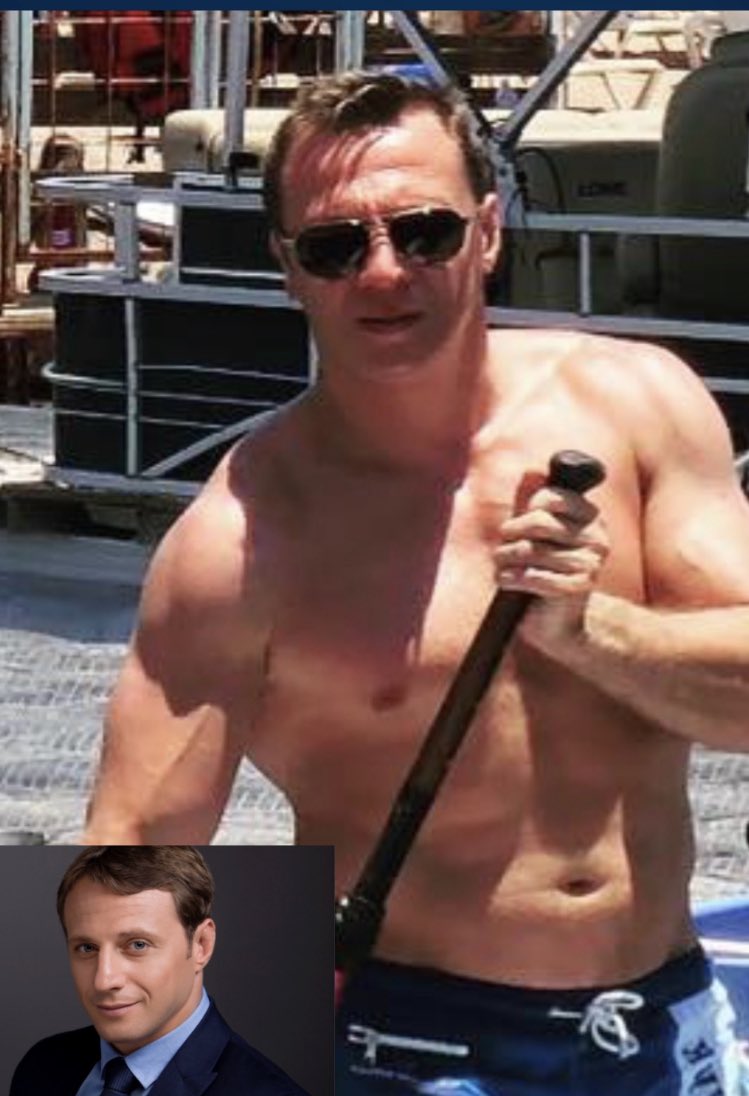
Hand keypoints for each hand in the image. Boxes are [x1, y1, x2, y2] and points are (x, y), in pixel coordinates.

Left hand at [496, 483, 608, 651]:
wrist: (558, 621)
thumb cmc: (544, 570)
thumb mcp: (538, 533)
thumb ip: (535, 501)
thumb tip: (532, 470)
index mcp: (591, 518)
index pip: (552, 497)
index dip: (527, 509)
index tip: (517, 526)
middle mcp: (597, 538)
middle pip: (538, 522)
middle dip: (511, 535)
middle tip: (502, 548)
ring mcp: (591, 564)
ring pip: (532, 551)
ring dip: (506, 559)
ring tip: (501, 566)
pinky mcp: (578, 588)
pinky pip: (535, 577)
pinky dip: (513, 579)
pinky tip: (505, 581)